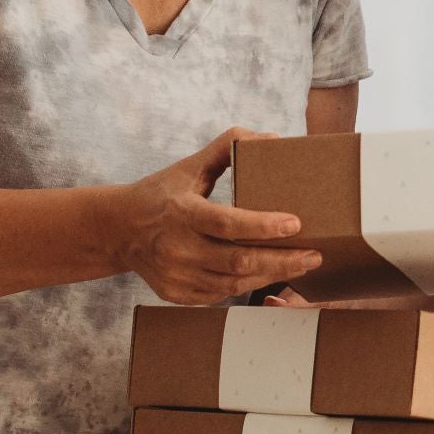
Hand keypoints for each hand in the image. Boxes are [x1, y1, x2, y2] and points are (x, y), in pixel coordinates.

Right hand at [114, 129, 322, 302]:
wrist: (118, 230)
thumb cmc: (161, 193)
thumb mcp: (189, 166)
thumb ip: (227, 147)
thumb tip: (270, 138)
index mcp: (182, 213)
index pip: (228, 223)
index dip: (263, 225)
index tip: (296, 223)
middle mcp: (177, 248)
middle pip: (237, 261)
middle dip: (282, 261)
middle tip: (314, 255)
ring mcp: (176, 275)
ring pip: (233, 283)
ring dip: (271, 276)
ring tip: (301, 266)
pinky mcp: (176, 294)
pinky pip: (220, 294)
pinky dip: (247, 285)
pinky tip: (269, 275)